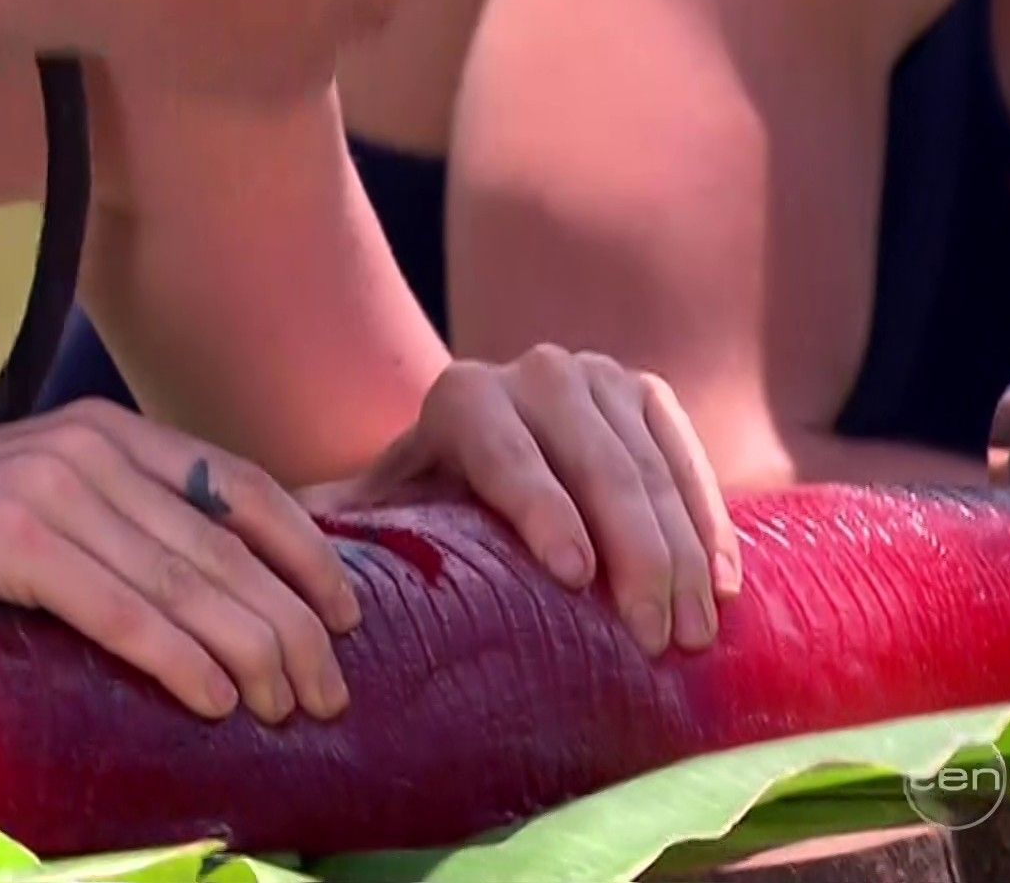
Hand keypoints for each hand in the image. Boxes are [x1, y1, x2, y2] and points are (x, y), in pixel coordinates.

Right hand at [0, 400, 360, 723]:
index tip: (349, 616)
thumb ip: (125, 525)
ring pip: (183, 580)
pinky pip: (116, 607)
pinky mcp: (3, 536)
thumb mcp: (43, 504)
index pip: (242, 487)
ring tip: (286, 710)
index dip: (307, 554)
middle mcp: (91, 444)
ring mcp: (48, 484)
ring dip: (249, 654)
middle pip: (226, 544)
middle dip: (290, 625)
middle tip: (330, 695)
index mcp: (111, 431)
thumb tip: (224, 598)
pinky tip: (211, 701)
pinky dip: (175, 657)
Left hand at [314, 346, 737, 655]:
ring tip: (690, 632)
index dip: (543, 513)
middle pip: (596, 466)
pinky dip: (709, 523)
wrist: (475, 442)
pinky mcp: (646, 393)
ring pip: (649, 469)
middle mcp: (533, 372)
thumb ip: (344, 526)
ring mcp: (597, 376)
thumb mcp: (381, 506)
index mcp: (460, 398)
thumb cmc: (423, 497)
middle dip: (633, 555)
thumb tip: (286, 550)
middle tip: (654, 638)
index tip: (575, 579)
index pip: (509, 456)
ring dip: (680, 553)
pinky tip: (723, 586)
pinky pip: (687, 457)